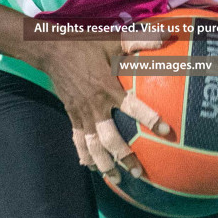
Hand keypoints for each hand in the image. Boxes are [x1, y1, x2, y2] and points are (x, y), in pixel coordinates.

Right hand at [30, 30, 171, 183]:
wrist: (50, 49)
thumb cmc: (85, 43)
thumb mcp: (112, 39)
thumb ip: (139, 40)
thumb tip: (167, 37)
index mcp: (107, 88)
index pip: (132, 106)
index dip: (149, 118)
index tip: (166, 130)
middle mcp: (95, 106)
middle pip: (110, 138)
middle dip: (125, 156)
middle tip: (139, 172)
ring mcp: (82, 113)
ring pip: (92, 146)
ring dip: (104, 164)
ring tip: (116, 179)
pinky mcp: (72, 115)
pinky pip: (78, 140)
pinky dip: (83, 154)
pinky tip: (89, 167)